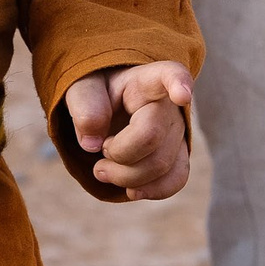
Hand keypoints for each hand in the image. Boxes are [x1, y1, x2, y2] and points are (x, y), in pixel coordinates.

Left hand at [59, 61, 193, 201]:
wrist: (108, 111)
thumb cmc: (98, 96)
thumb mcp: (82, 89)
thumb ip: (85, 107)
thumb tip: (94, 143)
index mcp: (145, 80)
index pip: (170, 74)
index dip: (178, 84)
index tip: (182, 94)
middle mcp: (169, 105)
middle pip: (151, 136)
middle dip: (117, 152)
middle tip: (100, 148)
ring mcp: (178, 132)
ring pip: (162, 164)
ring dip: (126, 177)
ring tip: (103, 168)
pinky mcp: (179, 155)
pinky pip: (177, 179)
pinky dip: (151, 190)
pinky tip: (131, 190)